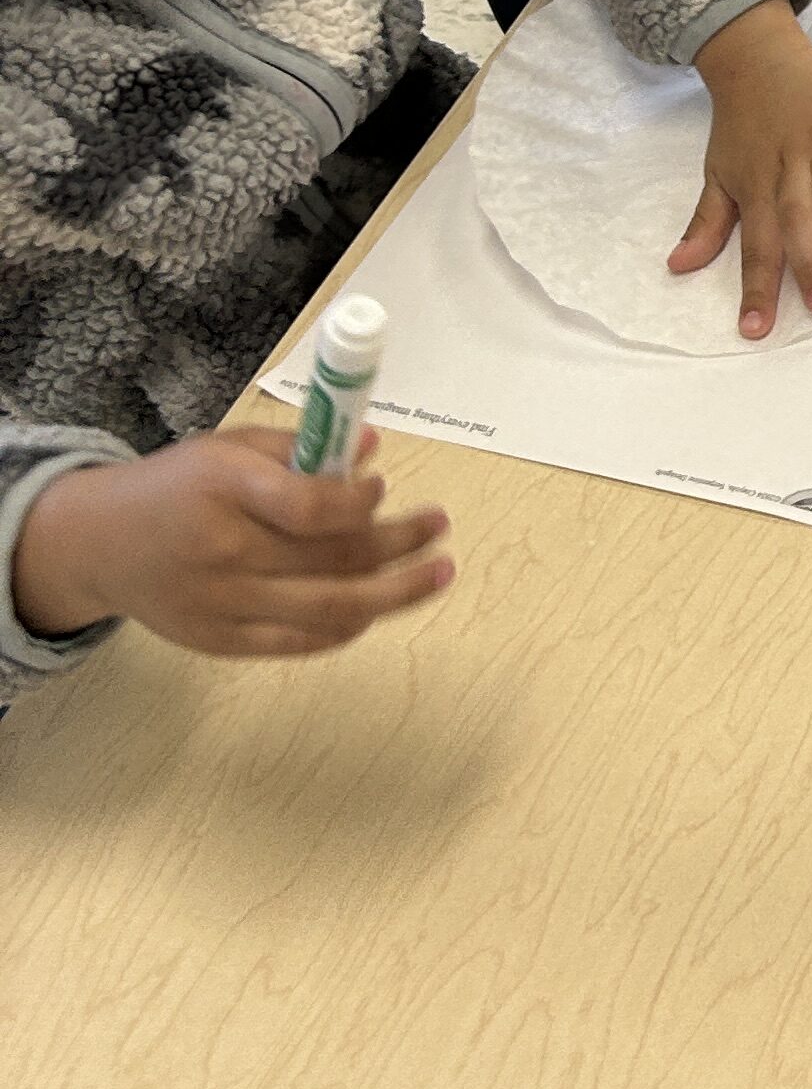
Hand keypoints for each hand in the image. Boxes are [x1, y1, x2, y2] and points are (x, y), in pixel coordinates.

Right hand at [11, 435, 451, 659]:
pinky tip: (379, 605)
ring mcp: (223, 604)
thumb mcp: (224, 448)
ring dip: (396, 592)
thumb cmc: (173, 486)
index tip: (384, 489)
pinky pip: (301, 641)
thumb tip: (371, 449)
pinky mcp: (221, 642)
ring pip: (329, 608)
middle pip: (332, 560)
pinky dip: (348, 625)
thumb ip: (296, 446)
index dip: (360, 502)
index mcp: (223, 491)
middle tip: (438, 525)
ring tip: (438, 572)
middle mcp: (225, 552)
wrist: (95, 545)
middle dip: (400, 543)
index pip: (309, 507)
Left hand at [676, 0, 811, 340]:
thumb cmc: (741, 124)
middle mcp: (786, 165)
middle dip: (809, 263)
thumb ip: (706, 223)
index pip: (754, 244)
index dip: (756, 286)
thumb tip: (678, 268)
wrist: (755, 54)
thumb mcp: (718, 172)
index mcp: (754, 184)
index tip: (758, 329)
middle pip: (797, 220)